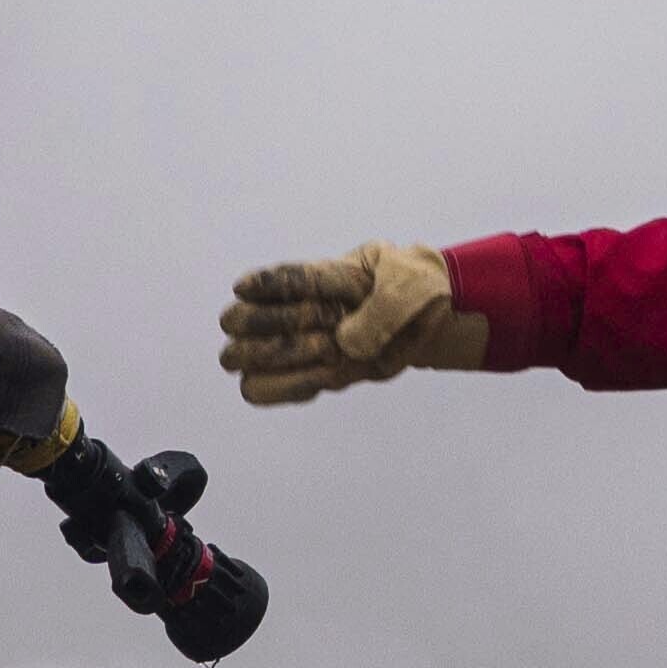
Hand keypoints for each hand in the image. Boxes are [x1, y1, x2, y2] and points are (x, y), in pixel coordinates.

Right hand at [222, 239, 486, 403]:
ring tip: (324, 355)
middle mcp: (297, 309)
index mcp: (322, 277)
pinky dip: (284, 388)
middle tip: (318, 330)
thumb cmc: (414, 288)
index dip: (260, 285)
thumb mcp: (410, 285)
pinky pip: (264, 390)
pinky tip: (319, 379)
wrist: (428, 315)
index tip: (245, 288)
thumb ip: (383, 308)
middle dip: (266, 325)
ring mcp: (297, 344)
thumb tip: (344, 344)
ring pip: (241, 359)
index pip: (280, 280)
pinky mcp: (310, 374)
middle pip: (238, 319)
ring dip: (272, 359)